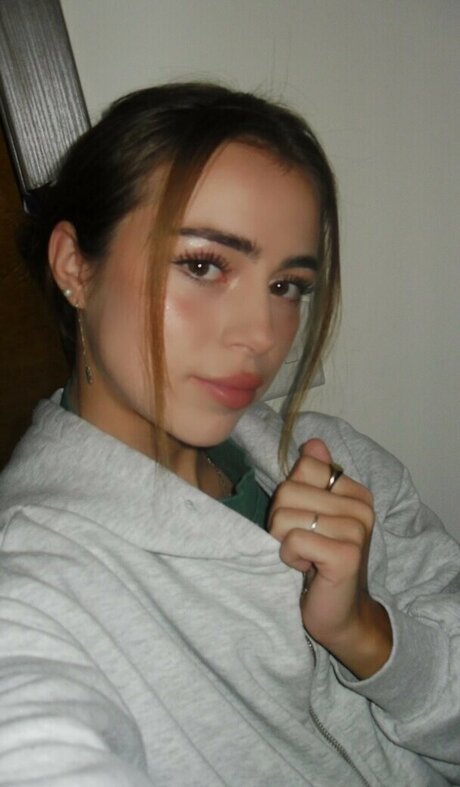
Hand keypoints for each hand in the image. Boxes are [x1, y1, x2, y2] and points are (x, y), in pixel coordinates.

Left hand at [268, 439, 391, 678]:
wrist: (340, 614)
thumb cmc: (318, 562)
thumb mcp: (312, 514)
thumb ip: (313, 478)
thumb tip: (314, 443)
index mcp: (354, 491)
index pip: (304, 467)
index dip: (289, 496)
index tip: (303, 521)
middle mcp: (361, 506)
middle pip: (287, 490)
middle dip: (280, 520)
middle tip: (300, 544)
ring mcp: (357, 530)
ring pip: (285, 516)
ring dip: (284, 542)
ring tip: (304, 556)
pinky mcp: (347, 555)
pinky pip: (293, 540)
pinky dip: (290, 557)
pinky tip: (308, 568)